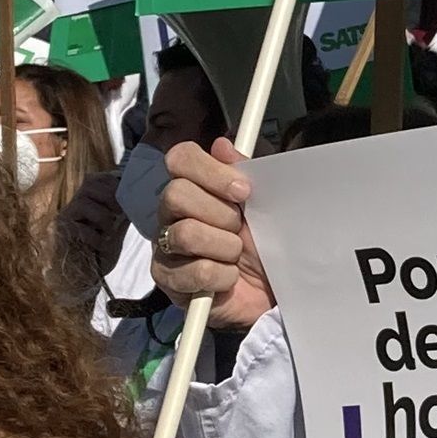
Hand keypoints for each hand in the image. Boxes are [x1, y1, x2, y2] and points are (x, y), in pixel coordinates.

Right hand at [156, 142, 270, 326]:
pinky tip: (229, 279)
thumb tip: (222, 145)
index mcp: (193, 188)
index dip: (210, 171)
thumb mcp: (263, 205)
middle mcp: (171, 213)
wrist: (271, 293)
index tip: (243, 191)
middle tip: (239, 229)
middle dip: (220, 214)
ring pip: (186, 233)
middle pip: (176, 193)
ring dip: (225, 247)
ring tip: (235, 256)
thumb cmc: (263, 245)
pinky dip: (223, 277)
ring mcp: (165, 247)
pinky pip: (196, 271)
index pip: (180, 158)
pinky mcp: (168, 281)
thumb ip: (244, 173)